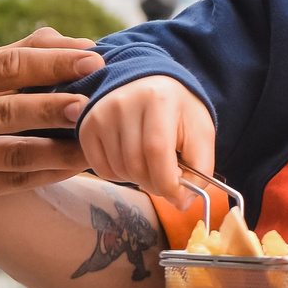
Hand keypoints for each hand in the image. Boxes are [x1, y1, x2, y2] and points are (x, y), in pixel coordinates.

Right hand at [0, 28, 101, 221]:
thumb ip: (22, 55)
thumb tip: (84, 45)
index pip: (5, 65)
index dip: (52, 63)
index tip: (94, 61)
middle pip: (6, 111)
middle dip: (52, 107)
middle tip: (90, 103)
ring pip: (14, 154)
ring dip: (60, 148)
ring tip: (95, 141)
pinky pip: (14, 181)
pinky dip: (50, 172)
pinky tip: (77, 163)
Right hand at [75, 75, 215, 209]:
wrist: (150, 84)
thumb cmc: (178, 111)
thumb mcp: (200, 132)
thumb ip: (200, 168)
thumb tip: (181, 203)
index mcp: (158, 98)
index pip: (157, 151)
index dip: (168, 182)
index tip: (178, 195)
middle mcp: (124, 102)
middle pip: (136, 164)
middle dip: (156, 184)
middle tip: (167, 179)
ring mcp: (100, 114)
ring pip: (119, 170)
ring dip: (139, 179)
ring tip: (151, 164)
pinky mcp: (86, 126)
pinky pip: (101, 169)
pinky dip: (119, 175)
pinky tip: (132, 160)